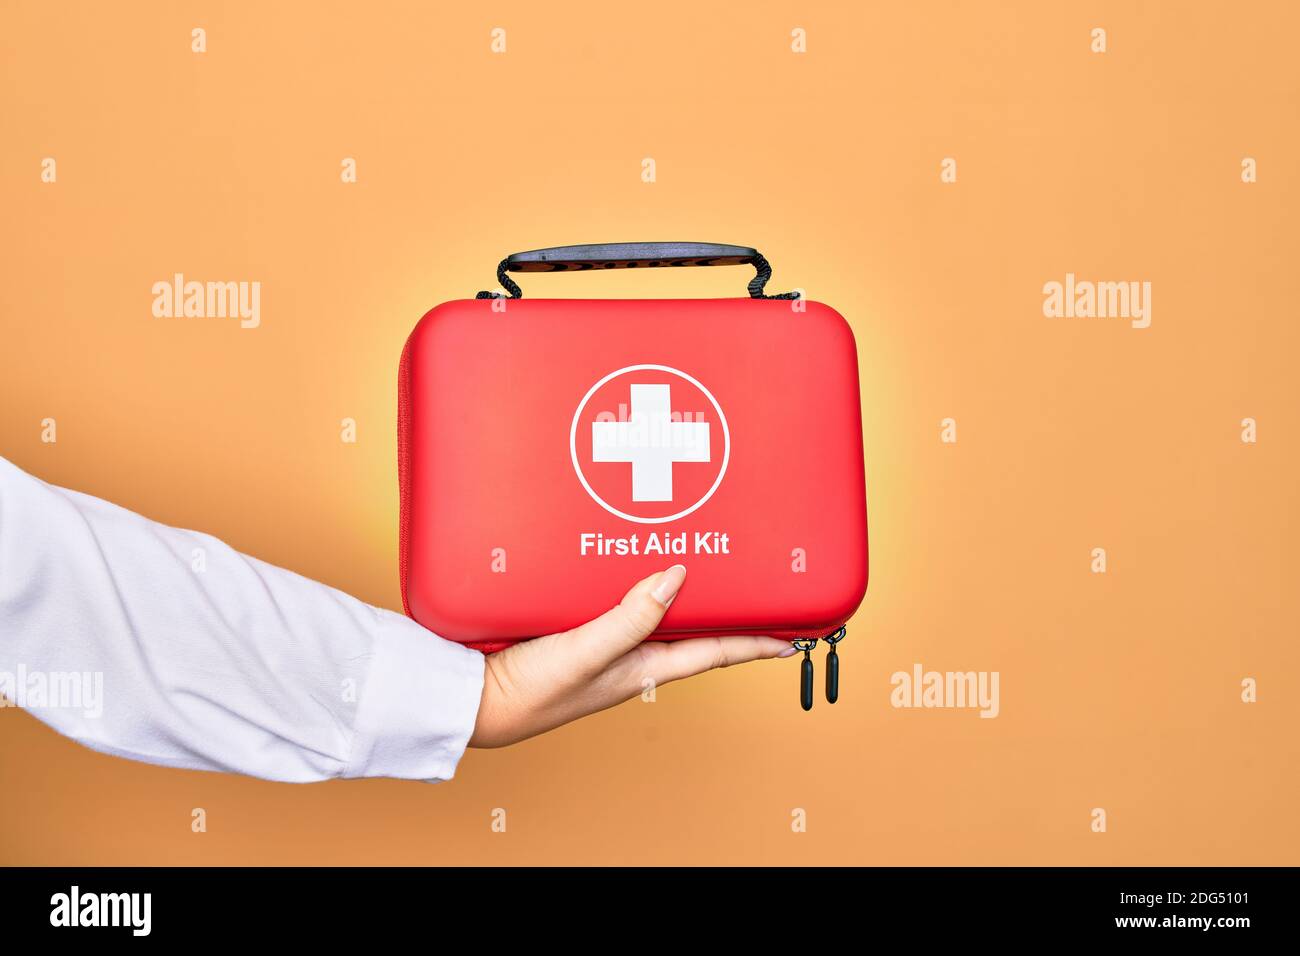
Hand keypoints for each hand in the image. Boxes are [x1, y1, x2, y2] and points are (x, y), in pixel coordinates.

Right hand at [469, 565, 794, 746]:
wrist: (475, 702)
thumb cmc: (530, 693)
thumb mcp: (588, 653)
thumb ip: (633, 617)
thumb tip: (678, 578)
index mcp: (645, 668)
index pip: (716, 651)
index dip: (758, 644)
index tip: (797, 637)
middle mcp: (632, 658)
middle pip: (693, 630)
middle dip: (728, 613)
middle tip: (759, 589)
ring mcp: (605, 646)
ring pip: (656, 614)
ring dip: (684, 596)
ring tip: (709, 569)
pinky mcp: (577, 632)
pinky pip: (619, 605)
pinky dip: (635, 586)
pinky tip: (631, 565)